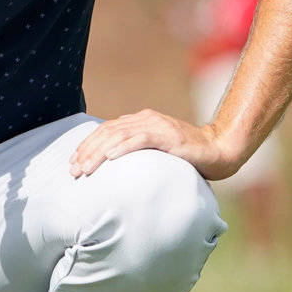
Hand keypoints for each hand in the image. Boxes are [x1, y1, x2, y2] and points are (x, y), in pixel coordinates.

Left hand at [69, 108, 239, 180]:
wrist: (218, 150)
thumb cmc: (187, 156)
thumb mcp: (155, 154)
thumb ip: (137, 154)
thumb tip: (113, 171)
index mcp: (140, 121)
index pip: (105, 130)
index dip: (87, 145)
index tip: (73, 162)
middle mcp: (145, 119)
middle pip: (107, 132)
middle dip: (87, 151)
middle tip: (73, 170)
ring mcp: (156, 125)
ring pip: (119, 135)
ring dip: (99, 152)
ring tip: (85, 168)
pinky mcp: (168, 135)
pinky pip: (140, 139)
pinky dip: (123, 147)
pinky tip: (110, 157)